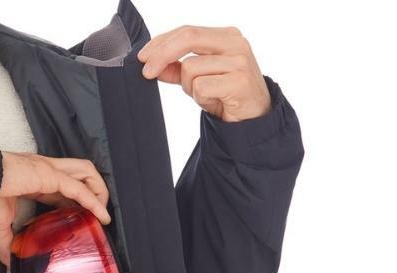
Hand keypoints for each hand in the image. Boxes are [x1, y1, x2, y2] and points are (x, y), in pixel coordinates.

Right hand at [0, 152, 110, 266]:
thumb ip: (8, 245)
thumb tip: (9, 265)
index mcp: (35, 179)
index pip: (65, 185)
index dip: (78, 200)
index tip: (84, 218)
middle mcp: (45, 169)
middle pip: (81, 172)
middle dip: (95, 190)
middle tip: (99, 214)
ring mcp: (48, 169)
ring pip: (86, 171)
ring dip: (99, 191)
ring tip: (103, 213)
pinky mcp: (49, 174)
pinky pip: (79, 188)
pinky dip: (94, 202)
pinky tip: (102, 216)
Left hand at [137, 26, 270, 122]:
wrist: (254, 118)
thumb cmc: (226, 96)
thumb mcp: (199, 79)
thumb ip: (177, 69)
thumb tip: (152, 65)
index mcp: (226, 36)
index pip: (186, 31)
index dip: (161, 43)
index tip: (143, 57)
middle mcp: (235, 43)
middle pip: (188, 38)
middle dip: (162, 55)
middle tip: (147, 72)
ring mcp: (239, 61)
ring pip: (191, 68)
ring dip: (189, 88)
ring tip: (206, 96)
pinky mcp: (239, 81)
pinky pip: (201, 87)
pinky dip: (200, 98)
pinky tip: (214, 102)